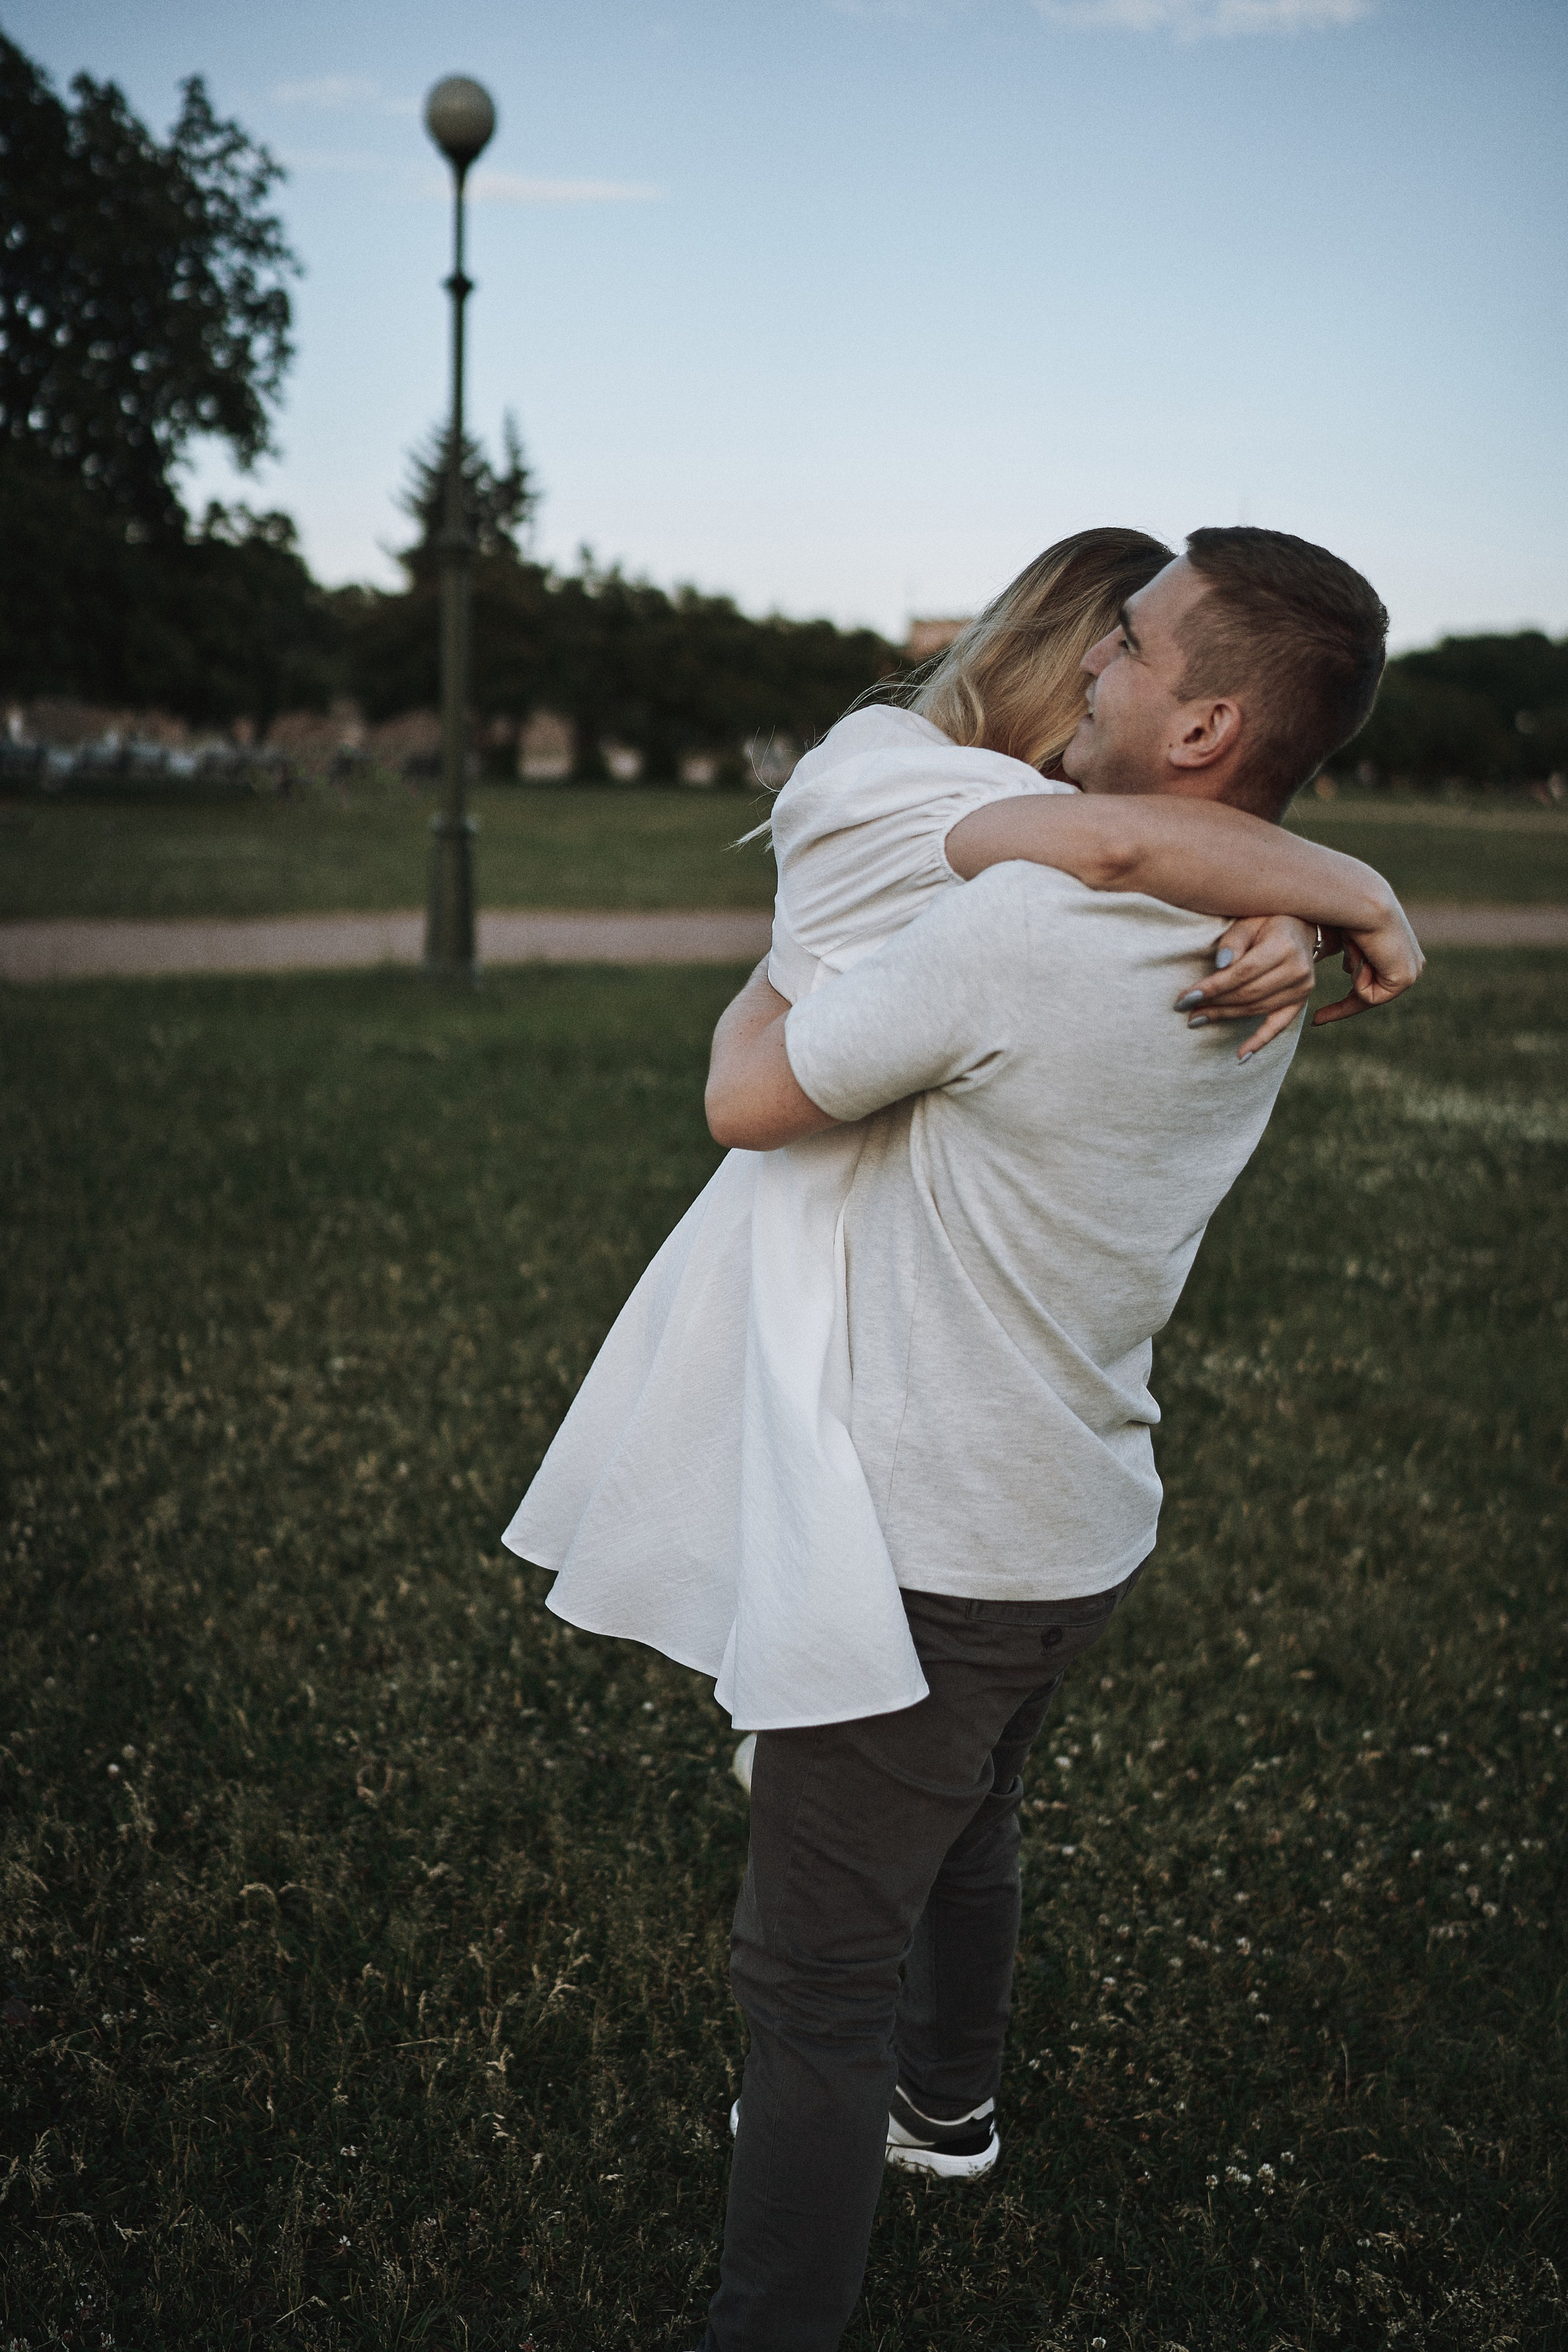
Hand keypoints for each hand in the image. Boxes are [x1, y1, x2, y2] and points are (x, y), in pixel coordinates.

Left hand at [1174, 914, 1316, 1060]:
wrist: (1300, 923)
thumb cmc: (1267, 918)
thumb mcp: (1248, 919)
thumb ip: (1234, 941)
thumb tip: (1220, 964)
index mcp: (1284, 946)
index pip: (1241, 974)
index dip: (1212, 987)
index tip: (1185, 997)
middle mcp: (1298, 970)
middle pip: (1247, 994)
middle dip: (1214, 1004)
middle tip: (1185, 1010)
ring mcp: (1302, 988)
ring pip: (1256, 1009)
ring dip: (1225, 1016)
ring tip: (1197, 1019)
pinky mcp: (1301, 1000)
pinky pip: (1279, 1025)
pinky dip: (1259, 1042)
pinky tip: (1240, 1056)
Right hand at [1311, 898, 1425, 1029]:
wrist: (1361, 900)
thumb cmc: (1343, 910)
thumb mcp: (1337, 936)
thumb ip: (1332, 949)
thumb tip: (1320, 956)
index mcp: (1397, 952)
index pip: (1369, 985)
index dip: (1343, 1005)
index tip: (1317, 1019)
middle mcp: (1409, 962)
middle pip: (1367, 996)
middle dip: (1341, 1008)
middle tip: (1316, 1019)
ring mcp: (1410, 972)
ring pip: (1366, 995)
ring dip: (1352, 971)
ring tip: (1353, 945)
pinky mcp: (1406, 979)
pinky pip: (1369, 996)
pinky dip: (1358, 977)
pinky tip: (1362, 952)